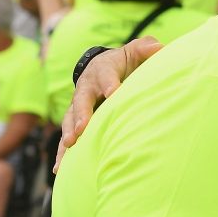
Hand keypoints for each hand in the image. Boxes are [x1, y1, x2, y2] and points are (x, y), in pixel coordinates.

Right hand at [55, 36, 162, 172]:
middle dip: (81, 115)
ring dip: (68, 135)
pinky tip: (59, 169)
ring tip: (68, 147)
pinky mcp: (74, 121)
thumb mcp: (134, 52)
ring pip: (69, 121)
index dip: (110, 85)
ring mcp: (77, 106)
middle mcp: (85, 89)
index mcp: (102, 72)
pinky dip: (63, 153)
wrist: (101, 67)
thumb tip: (158, 48)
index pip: (106, 77)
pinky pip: (67, 137)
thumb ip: (145, 49)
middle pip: (81, 101)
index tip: (113, 94)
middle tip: (81, 129)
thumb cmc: (123, 62)